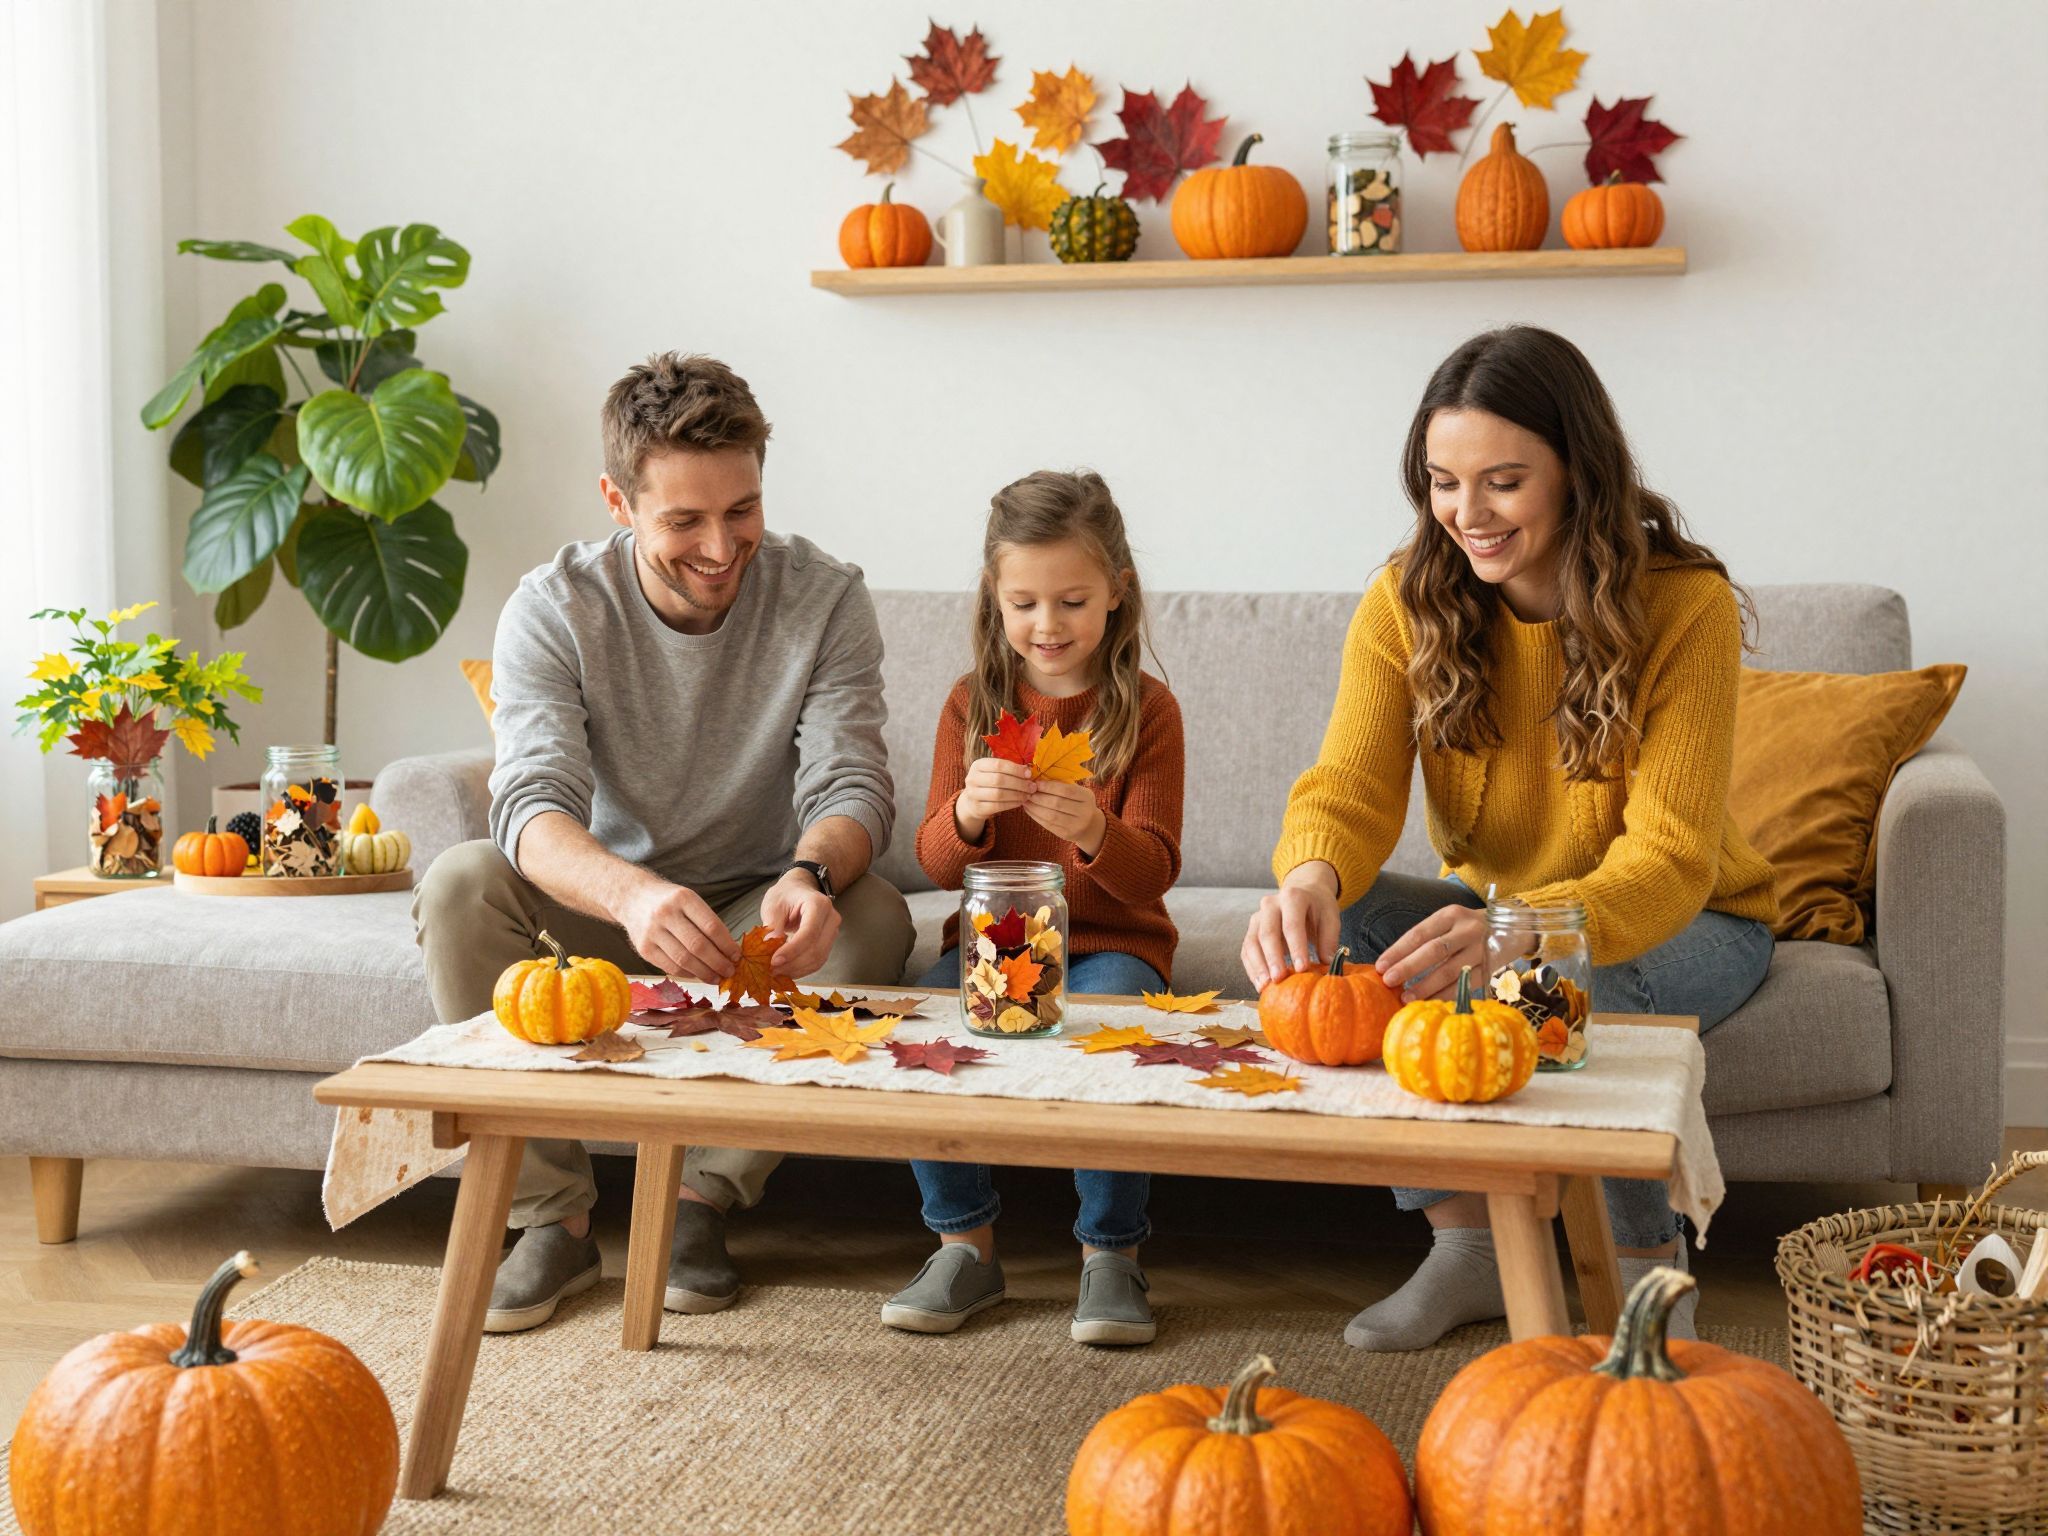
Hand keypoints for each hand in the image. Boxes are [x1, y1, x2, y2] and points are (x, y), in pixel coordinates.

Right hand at [618, 877, 740, 981]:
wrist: (633, 898)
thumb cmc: (670, 902)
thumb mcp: (689, 900)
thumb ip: (707, 922)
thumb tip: (729, 952)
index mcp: (683, 898)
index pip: (711, 926)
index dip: (727, 945)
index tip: (737, 956)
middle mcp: (666, 913)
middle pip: (698, 946)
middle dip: (718, 962)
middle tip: (730, 971)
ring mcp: (652, 932)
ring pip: (684, 960)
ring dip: (704, 973)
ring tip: (717, 978)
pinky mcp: (643, 948)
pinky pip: (670, 967)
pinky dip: (688, 974)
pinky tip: (698, 974)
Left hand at [759, 870, 840, 977]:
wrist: (798, 890)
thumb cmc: (785, 895)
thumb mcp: (773, 905)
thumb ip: (772, 926)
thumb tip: (769, 949)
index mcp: (818, 904)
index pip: (809, 933)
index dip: (792, 950)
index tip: (773, 961)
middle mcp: (831, 918)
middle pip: (816, 949)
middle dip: (792, 964)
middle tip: (770, 971)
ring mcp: (832, 932)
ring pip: (818, 959)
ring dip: (796, 970)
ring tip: (775, 973)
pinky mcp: (828, 943)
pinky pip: (817, 961)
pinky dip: (801, 969)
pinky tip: (786, 971)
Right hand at [955, 758, 1033, 838]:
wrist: (973, 801)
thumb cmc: (989, 783)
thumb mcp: (994, 772)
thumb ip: (1009, 769)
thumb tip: (1028, 770)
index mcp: (978, 765)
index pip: (998, 765)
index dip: (1015, 769)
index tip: (1029, 774)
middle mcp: (972, 778)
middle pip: (999, 780)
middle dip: (1019, 783)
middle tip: (1032, 787)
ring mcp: (972, 794)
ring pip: (999, 794)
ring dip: (1017, 795)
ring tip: (1028, 795)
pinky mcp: (977, 808)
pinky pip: (997, 806)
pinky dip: (1011, 804)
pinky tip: (1020, 802)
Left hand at [1022, 778, 1103, 851]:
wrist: (1090, 826)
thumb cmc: (1079, 803)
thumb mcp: (1077, 792)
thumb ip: (1062, 785)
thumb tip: (1039, 778)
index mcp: (1087, 797)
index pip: (1066, 790)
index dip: (1049, 786)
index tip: (1036, 783)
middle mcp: (1084, 812)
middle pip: (1057, 803)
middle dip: (1039, 797)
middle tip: (1027, 792)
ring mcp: (1076, 826)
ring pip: (1051, 816)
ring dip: (1035, 807)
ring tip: (1026, 800)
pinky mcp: (1066, 834)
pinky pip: (1048, 825)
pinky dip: (1036, 816)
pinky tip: (1029, 810)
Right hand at [1243, 864, 1340, 991]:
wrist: (1302, 893)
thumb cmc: (1318, 908)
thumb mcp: (1330, 917)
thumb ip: (1329, 939)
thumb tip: (1329, 964)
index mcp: (1292, 897)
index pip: (1292, 925)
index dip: (1296, 948)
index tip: (1302, 969)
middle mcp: (1270, 905)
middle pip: (1267, 933)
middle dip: (1272, 958)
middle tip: (1279, 979)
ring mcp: (1257, 917)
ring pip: (1252, 942)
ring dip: (1258, 966)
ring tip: (1266, 986)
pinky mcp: (1251, 931)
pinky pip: (1246, 951)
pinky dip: (1252, 969)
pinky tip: (1260, 984)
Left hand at [1376, 904, 1489, 1001]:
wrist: (1513, 928)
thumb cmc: (1468, 928)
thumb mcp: (1449, 922)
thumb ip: (1427, 939)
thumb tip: (1393, 964)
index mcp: (1451, 915)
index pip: (1419, 933)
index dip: (1398, 950)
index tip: (1380, 966)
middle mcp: (1467, 929)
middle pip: (1434, 950)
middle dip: (1408, 967)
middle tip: (1389, 981)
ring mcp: (1481, 949)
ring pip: (1450, 970)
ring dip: (1426, 986)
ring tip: (1406, 998)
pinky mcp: (1491, 968)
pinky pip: (1465, 984)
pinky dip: (1446, 995)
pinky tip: (1430, 1003)